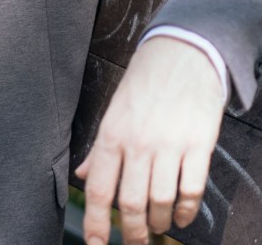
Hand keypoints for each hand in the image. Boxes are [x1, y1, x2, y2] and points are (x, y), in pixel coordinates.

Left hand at [75, 36, 224, 244]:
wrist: (182, 53)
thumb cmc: (145, 83)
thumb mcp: (114, 110)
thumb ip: (99, 148)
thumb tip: (81, 175)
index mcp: (112, 133)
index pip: (98, 187)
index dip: (96, 222)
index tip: (97, 244)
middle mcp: (138, 142)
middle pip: (130, 203)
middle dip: (132, 233)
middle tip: (135, 243)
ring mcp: (169, 145)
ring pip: (160, 202)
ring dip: (159, 223)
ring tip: (158, 226)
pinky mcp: (197, 145)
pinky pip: (191, 190)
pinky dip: (186, 211)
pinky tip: (183, 216)